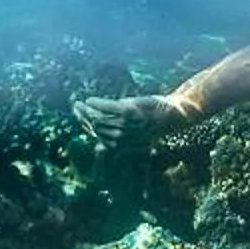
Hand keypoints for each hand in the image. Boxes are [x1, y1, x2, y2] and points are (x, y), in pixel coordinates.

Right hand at [74, 91, 198, 141]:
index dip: (86, 127)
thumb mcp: (137, 137)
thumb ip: (119, 141)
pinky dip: (97, 103)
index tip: (78, 118)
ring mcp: (126, 123)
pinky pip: (108, 107)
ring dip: (86, 110)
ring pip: (100, 118)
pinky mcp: (130, 110)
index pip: (98, 137)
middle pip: (96, 127)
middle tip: (75, 107)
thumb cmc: (156, 126)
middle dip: (83, 117)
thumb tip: (98, 149)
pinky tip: (89, 100)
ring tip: (80, 103)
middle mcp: (123, 136)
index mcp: (123, 145)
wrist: (174, 116)